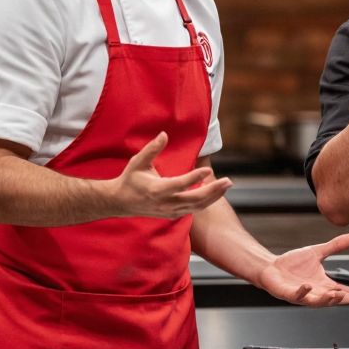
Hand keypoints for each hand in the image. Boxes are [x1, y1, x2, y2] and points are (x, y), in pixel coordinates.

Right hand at [112, 132, 232, 217]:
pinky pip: (193, 210)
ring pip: (196, 206)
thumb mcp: (138, 162)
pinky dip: (205, 202)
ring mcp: (169, 211)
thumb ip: (152, 149)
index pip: (179, 185)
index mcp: (156, 189)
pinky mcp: (172, 214)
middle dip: (213, 190)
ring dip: (213, 196)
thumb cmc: (130, 179)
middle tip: (228, 181)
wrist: (120, 203)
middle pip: (194, 199)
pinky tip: (215, 193)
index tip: (208, 170)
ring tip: (226, 185)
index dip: (194, 178)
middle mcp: (164, 203)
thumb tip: (164, 134)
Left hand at [256, 233, 348, 305]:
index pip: (344, 291)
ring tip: (336, 293)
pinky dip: (303, 292)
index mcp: (324, 285)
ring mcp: (303, 295)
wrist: (271, 268)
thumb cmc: (292, 264)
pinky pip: (297, 296)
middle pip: (335, 300)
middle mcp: (315, 293)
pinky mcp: (288, 294)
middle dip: (347, 299)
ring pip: (318, 302)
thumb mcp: (317, 252)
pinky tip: (307, 286)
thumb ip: (335, 246)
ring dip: (327, 299)